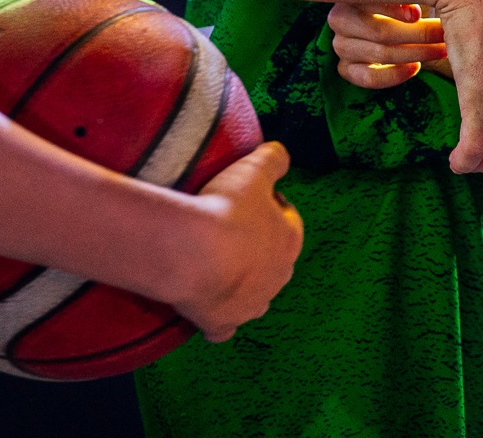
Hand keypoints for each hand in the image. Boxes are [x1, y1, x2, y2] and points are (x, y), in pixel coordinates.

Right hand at [175, 141, 304, 341]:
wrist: (193, 255)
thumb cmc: (227, 209)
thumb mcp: (254, 168)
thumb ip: (274, 158)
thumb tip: (281, 154)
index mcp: (289, 240)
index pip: (288, 219)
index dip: (270, 206)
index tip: (250, 198)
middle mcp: (278, 277)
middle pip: (272, 260)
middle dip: (257, 247)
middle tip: (229, 230)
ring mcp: (251, 304)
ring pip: (256, 296)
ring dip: (242, 283)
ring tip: (217, 266)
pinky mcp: (223, 323)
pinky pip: (225, 328)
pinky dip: (219, 321)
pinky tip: (207, 311)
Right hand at [328, 2, 448, 87]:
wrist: (400, 24)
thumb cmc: (406, 0)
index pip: (367, 1)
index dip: (393, 9)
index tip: (418, 14)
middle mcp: (340, 18)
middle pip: (380, 31)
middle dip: (418, 34)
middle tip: (443, 33)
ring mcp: (341, 45)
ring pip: (380, 54)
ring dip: (416, 53)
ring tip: (440, 49)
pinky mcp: (345, 68)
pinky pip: (369, 77)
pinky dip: (395, 74)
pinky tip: (416, 67)